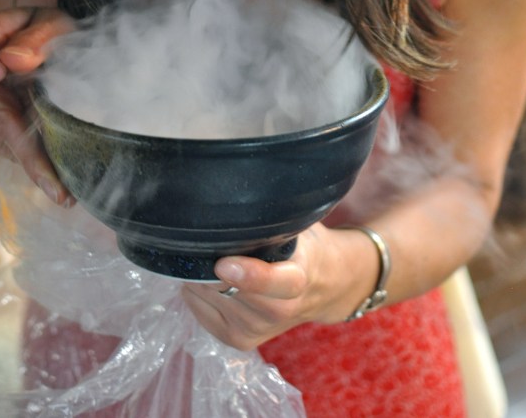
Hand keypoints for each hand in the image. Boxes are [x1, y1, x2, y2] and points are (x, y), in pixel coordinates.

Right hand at [0, 8, 75, 204]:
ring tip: (69, 178)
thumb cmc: (42, 30)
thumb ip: (36, 37)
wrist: (43, 46)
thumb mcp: (49, 22)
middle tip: (56, 183)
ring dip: (34, 156)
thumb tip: (16, 60)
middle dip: (23, 148)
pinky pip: (6, 150)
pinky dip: (33, 158)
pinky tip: (59, 167)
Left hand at [181, 223, 369, 349]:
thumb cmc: (306, 244)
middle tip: (203, 239)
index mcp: (298, 278)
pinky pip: (199, 311)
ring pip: (208, 297)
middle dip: (207, 264)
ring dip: (199, 275)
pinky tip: (211, 277)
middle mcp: (279, 310)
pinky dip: (197, 292)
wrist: (328, 287)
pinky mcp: (239, 340)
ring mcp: (258, 329)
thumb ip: (275, 215)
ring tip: (214, 257)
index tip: (224, 262)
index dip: (249, 275)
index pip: (275, 284)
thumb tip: (242, 185)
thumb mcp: (301, 225)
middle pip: (228, 289)